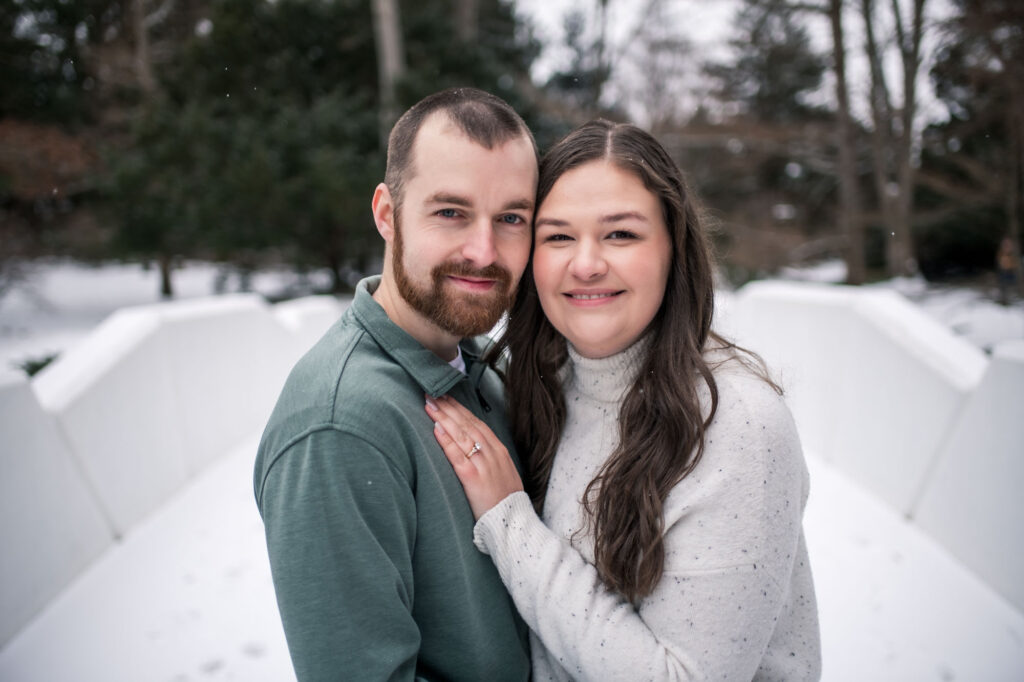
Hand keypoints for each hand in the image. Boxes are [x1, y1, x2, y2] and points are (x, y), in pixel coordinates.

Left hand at [425, 394, 524, 519]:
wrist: (512, 521)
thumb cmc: (504, 500)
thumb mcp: (503, 473)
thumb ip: (490, 458)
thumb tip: (474, 447)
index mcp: (499, 450)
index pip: (477, 423)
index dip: (460, 409)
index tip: (447, 397)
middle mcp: (492, 453)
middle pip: (468, 424)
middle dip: (449, 407)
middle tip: (432, 393)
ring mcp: (483, 464)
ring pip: (461, 434)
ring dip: (444, 417)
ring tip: (430, 404)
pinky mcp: (472, 478)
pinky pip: (457, 455)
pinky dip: (446, 440)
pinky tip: (436, 428)